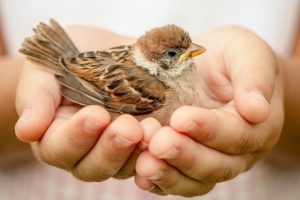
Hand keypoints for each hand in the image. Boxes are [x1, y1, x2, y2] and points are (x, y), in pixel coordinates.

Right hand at [15, 25, 143, 179]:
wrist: (108, 49)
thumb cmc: (72, 56)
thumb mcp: (48, 68)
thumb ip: (36, 97)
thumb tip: (27, 130)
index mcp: (56, 135)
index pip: (59, 149)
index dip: (76, 137)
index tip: (96, 114)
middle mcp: (86, 149)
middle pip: (93, 167)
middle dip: (111, 149)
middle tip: (128, 127)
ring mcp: (116, 149)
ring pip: (123, 168)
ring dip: (138, 153)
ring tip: (152, 130)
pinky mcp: (141, 143)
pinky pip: (149, 158)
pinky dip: (157, 152)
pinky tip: (167, 136)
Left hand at [134, 26, 283, 196]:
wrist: (213, 66)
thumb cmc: (230, 57)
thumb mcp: (246, 52)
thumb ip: (254, 76)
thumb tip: (257, 110)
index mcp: (256, 124)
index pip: (237, 134)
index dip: (209, 130)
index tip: (181, 118)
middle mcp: (236, 150)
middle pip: (216, 165)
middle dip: (185, 156)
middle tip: (159, 143)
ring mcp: (211, 159)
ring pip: (195, 180)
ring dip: (169, 174)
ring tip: (144, 164)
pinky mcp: (187, 161)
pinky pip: (177, 180)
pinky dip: (160, 182)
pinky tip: (141, 176)